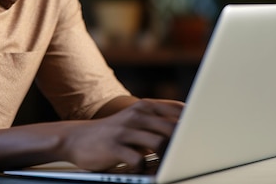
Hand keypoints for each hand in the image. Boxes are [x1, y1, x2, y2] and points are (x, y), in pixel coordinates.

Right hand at [60, 99, 183, 171]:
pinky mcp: (114, 148)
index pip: (179, 110)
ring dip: (166, 158)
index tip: (199, 135)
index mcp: (145, 107)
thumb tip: (187, 127)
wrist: (76, 137)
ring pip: (159, 144)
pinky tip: (142, 169)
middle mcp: (136, 115)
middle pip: (172, 129)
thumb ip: (157, 120)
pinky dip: (145, 168)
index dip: (193, 123)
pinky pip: (138, 161)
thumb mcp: (134, 118)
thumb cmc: (113, 131)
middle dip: (182, 145)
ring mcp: (125, 131)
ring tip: (165, 166)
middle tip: (185, 156)